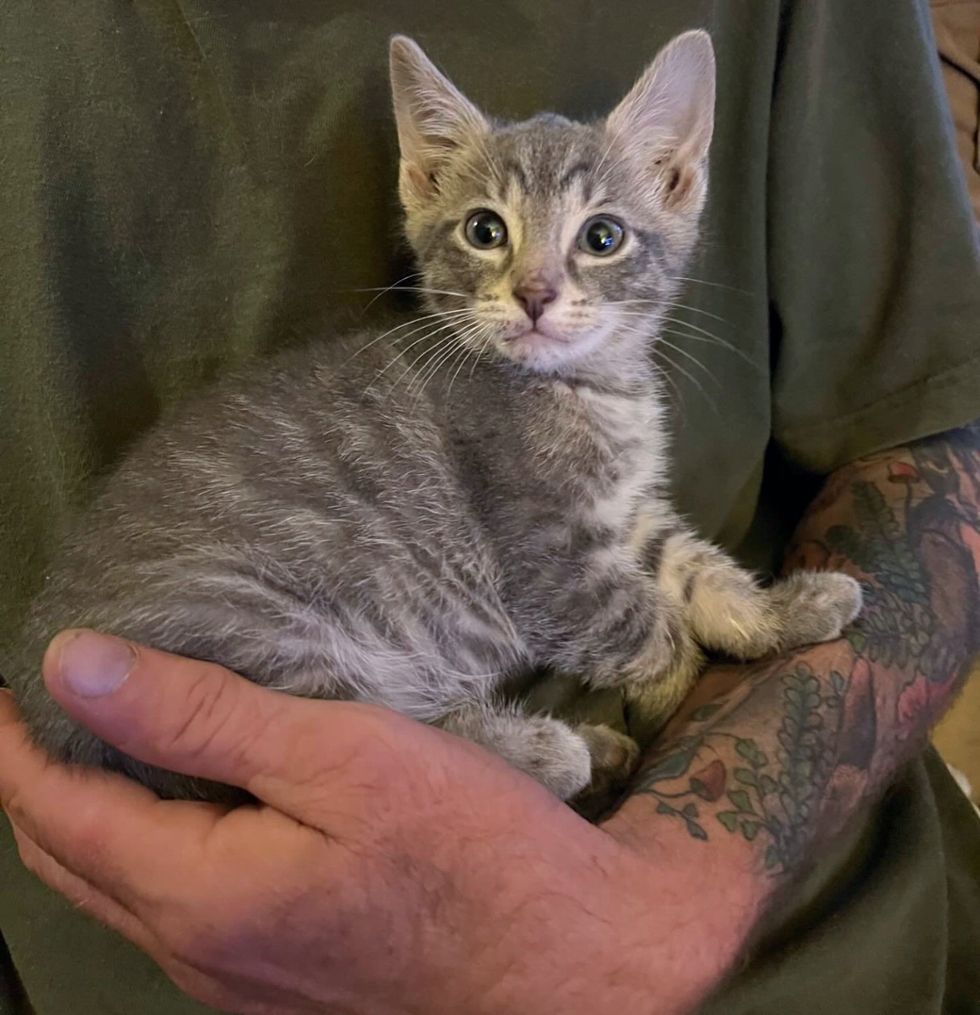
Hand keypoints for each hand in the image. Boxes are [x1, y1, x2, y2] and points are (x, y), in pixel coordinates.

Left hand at [0, 631, 760, 1014]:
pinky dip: (150, 847)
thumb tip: (74, 665)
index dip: (14, 743)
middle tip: (46, 704)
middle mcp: (198, 954)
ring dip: (91, 815)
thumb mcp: (341, 758)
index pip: (55, 812)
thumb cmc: (467, 846)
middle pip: (72, 861)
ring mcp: (239, 981)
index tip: (10, 676)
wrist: (572, 961)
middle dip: (36, 781)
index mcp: (197, 895)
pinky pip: (177, 911)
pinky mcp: (283, 980)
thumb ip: (202, 717)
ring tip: (110, 741)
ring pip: (122, 891)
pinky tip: (194, 807)